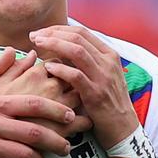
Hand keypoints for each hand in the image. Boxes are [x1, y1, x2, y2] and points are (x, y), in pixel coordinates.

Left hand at [29, 25, 138, 149]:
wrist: (123, 128)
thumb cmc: (106, 102)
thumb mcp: (100, 75)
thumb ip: (85, 60)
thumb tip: (60, 45)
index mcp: (108, 54)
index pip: (81, 32)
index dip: (58, 29)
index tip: (40, 32)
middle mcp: (108, 62)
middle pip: (77, 37)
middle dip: (52, 34)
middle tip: (33, 36)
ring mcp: (103, 77)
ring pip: (77, 51)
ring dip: (54, 45)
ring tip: (37, 45)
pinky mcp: (96, 94)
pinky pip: (76, 76)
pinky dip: (60, 69)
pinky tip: (47, 67)